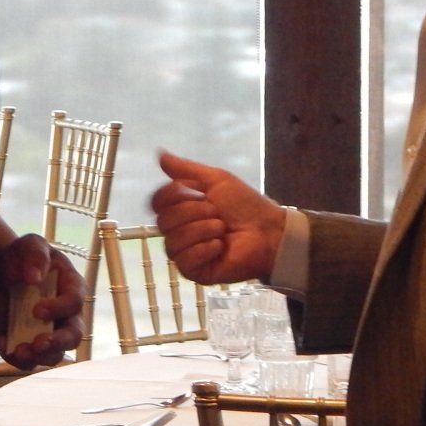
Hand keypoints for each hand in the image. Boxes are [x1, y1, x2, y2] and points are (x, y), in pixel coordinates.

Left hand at [0, 233, 83, 368]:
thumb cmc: (20, 255)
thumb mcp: (28, 245)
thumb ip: (35, 255)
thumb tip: (36, 277)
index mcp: (71, 287)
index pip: (75, 302)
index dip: (59, 309)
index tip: (36, 310)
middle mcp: (65, 314)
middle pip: (73, 336)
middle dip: (57, 342)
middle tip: (38, 344)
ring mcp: (48, 331)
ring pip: (54, 355)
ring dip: (38, 357)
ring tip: (17, 350)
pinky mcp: (28, 342)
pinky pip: (29, 360)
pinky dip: (15, 358)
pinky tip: (1, 343)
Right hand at [150, 150, 285, 283]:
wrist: (268, 231)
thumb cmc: (245, 205)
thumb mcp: (216, 180)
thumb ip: (186, 169)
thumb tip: (160, 153)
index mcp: (182, 209)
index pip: (157, 202)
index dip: (172, 195)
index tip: (194, 191)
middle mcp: (179, 231)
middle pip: (163, 221)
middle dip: (194, 213)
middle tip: (217, 213)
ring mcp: (186, 253)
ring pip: (172, 242)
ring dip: (202, 231)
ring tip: (222, 230)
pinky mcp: (195, 272)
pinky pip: (184, 261)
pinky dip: (204, 250)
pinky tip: (220, 247)